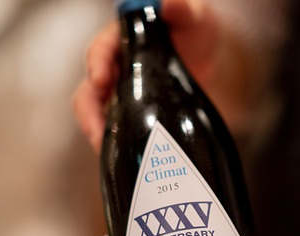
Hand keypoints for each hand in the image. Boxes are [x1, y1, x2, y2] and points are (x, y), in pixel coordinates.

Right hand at [72, 0, 220, 152]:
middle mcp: (115, 66)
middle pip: (90, 90)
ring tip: (105, 151)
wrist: (210, 56)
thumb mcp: (193, 16)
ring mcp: (122, 91)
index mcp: (121, 40)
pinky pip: (117, 127)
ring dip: (99, 132)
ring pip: (99, 112)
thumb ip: (183, 9)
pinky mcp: (133, 110)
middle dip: (89, 112)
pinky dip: (117, 142)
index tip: (100, 80)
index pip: (100, 51)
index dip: (96, 65)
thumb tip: (170, 4)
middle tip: (98, 132)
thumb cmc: (195, 28)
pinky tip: (126, 157)